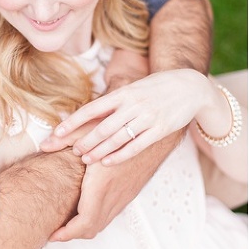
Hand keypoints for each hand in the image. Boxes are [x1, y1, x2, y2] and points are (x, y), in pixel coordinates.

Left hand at [42, 69, 207, 165]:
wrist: (191, 86)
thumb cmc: (155, 88)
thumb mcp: (132, 89)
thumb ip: (113, 102)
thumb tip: (87, 115)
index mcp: (123, 93)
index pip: (92, 108)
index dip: (73, 121)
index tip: (57, 132)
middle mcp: (133, 105)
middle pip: (103, 127)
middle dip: (85, 140)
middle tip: (72, 150)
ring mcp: (148, 118)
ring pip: (117, 139)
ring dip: (99, 150)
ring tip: (85, 159)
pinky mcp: (161, 130)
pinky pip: (136, 146)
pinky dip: (120, 155)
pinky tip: (107, 162)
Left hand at [49, 131, 180, 241]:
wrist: (152, 133)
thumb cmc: (121, 130)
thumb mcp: (90, 129)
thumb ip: (66, 137)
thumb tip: (44, 143)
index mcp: (102, 184)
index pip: (85, 221)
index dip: (67, 233)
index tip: (52, 235)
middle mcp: (115, 195)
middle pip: (92, 228)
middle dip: (71, 234)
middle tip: (53, 232)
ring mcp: (123, 196)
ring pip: (102, 223)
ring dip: (83, 228)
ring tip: (64, 225)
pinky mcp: (128, 193)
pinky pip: (110, 215)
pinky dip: (94, 220)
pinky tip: (82, 212)